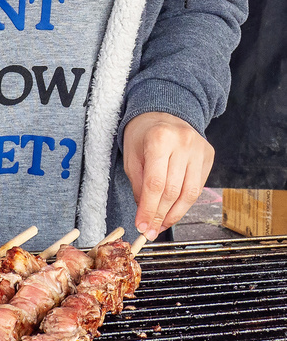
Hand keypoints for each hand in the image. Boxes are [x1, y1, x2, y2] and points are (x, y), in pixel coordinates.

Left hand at [122, 112, 213, 240]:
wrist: (165, 110)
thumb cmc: (143, 133)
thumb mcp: (131, 155)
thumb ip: (138, 184)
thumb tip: (146, 214)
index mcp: (159, 139)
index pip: (155, 184)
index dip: (149, 209)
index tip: (142, 226)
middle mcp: (183, 143)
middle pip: (173, 191)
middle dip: (160, 215)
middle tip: (150, 230)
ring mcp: (199, 149)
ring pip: (190, 193)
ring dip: (175, 214)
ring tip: (161, 224)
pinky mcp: (209, 155)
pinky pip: (198, 187)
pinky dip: (185, 203)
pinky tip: (173, 210)